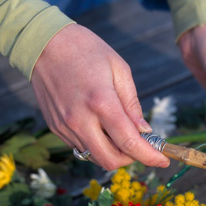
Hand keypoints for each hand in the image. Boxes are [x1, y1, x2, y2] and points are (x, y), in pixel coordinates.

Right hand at [31, 24, 169, 169]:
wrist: (43, 43)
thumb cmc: (85, 50)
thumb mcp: (119, 69)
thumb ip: (132, 104)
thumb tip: (144, 131)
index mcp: (102, 103)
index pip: (130, 143)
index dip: (150, 157)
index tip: (162, 161)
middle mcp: (81, 120)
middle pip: (111, 160)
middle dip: (130, 159)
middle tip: (139, 146)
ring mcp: (65, 126)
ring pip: (94, 157)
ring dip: (112, 153)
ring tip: (119, 134)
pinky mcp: (55, 128)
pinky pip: (80, 147)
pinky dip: (96, 145)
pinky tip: (100, 128)